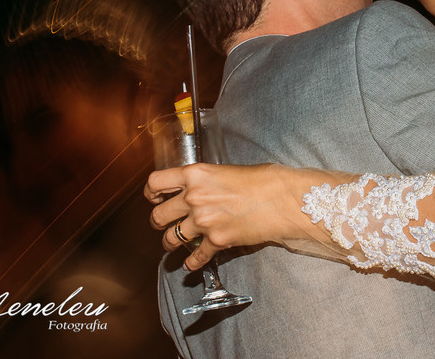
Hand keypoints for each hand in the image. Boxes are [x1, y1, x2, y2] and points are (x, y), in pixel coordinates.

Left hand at [145, 162, 296, 270]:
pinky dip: (192, 263)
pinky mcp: (216, 240)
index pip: (156, 182)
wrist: (283, 200)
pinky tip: (191, 263)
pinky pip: (195, 257)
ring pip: (171, 238)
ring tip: (174, 244)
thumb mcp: (228, 171)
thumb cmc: (264, 181)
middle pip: (158, 215)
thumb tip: (201, 188)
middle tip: (162, 223)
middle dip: (158, 221)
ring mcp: (203, 221)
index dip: (151, 192)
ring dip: (170, 243)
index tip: (154, 197)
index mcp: (195, 175)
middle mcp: (194, 198)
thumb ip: (207, 180)